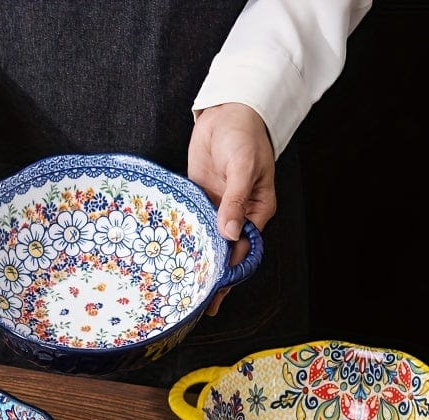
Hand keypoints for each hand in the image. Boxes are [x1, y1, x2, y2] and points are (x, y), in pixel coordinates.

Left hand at [188, 102, 275, 314]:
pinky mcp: (200, 197)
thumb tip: (230, 233)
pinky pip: (192, 221)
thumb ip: (236, 200)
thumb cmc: (243, 135)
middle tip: (194, 300)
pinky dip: (184, 236)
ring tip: (180, 284)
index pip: (243, 249)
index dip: (230, 270)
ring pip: (207, 239)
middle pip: (224, 250)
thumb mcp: (244, 167)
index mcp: (257, 211)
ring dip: (196, 258)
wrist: (227, 110)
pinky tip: (171, 253)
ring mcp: (217, 206)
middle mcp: (238, 214)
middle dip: (212, 274)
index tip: (216, 290)